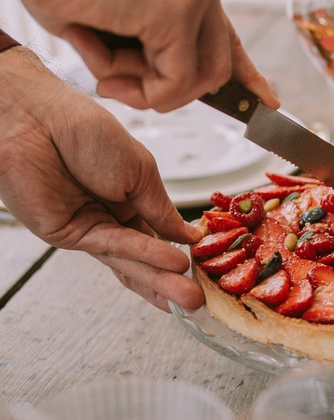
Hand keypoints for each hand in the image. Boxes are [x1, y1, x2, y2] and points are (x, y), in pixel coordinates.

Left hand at [0, 48, 203, 311]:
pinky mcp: (67, 235)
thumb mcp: (141, 170)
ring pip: (130, 260)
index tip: (208, 271)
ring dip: (162, 280)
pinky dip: (145, 255)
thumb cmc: (87, 132)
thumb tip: (189, 236)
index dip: (182, 253)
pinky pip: (113, 246)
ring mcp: (88, 229)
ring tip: (191, 299)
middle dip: (174, 280)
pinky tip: (172, 263)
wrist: (39, 119)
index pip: (158, 235)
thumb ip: (161, 208)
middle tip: (201, 300)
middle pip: (145, 256)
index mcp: (128, 197)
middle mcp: (109, 217)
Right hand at [1, 0, 278, 112]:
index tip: (267, 99)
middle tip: (117, 83)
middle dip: (168, 90)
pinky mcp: (178, 10)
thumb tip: (149, 82)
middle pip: (217, 66)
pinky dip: (138, 89)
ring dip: (147, 91)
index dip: (246, 74)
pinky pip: (175, 81)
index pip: (228, 34)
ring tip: (104, 70)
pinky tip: (103, 65)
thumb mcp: (110, 13)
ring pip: (199, 79)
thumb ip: (141, 44)